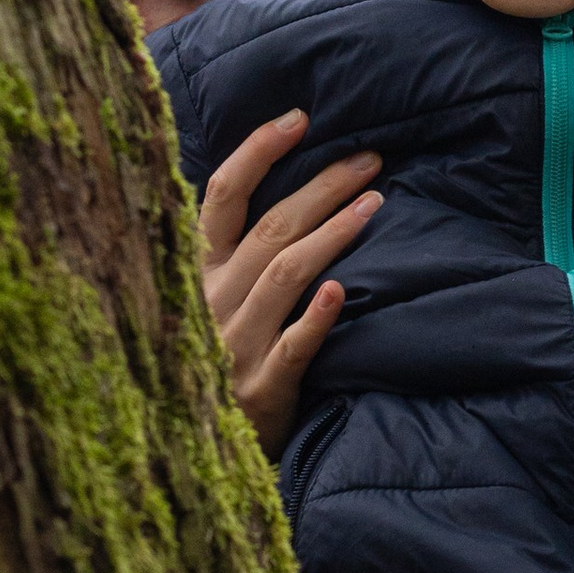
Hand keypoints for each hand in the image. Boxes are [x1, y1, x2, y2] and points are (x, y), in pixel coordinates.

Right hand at [198, 109, 380, 456]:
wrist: (200, 453)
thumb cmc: (220, 362)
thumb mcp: (214, 304)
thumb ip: (238, 255)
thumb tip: (290, 189)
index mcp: (196, 274)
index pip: (220, 198)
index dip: (256, 152)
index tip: (300, 119)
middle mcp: (210, 302)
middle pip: (269, 228)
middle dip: (321, 186)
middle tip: (369, 159)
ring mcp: (234, 347)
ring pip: (285, 275)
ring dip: (333, 234)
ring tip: (377, 203)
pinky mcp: (260, 391)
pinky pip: (290, 348)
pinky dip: (314, 318)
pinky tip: (341, 290)